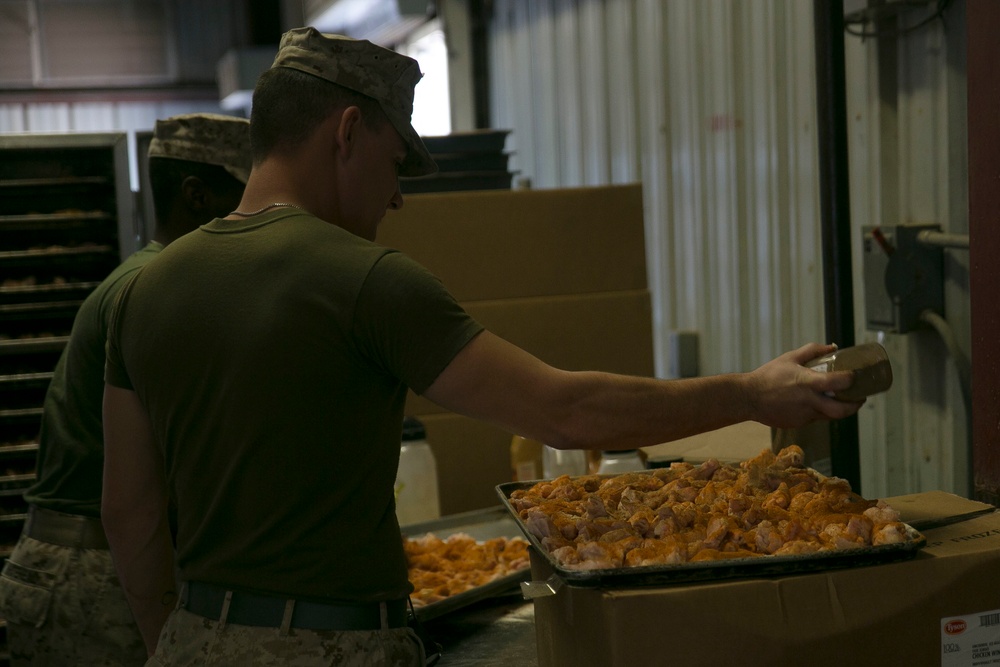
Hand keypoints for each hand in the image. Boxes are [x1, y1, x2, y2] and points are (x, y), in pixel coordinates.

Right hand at [746, 343, 863, 428]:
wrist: (749, 398)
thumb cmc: (768, 376)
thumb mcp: (789, 358)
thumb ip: (812, 351)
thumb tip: (832, 347)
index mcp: (807, 383)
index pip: (838, 383)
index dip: (851, 380)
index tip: (855, 376)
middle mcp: (809, 401)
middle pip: (841, 410)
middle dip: (855, 406)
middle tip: (859, 398)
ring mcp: (804, 415)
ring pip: (829, 416)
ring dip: (839, 409)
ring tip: (841, 400)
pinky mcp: (798, 423)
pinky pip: (815, 418)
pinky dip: (819, 411)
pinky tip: (815, 403)